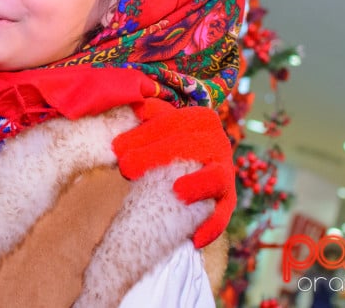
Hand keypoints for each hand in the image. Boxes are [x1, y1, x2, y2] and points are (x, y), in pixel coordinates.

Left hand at [112, 98, 235, 247]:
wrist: (181, 168)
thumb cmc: (161, 143)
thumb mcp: (153, 125)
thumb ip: (147, 113)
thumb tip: (137, 106)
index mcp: (203, 120)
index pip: (177, 121)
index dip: (146, 133)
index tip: (118, 148)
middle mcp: (218, 143)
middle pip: (193, 146)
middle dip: (158, 155)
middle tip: (125, 167)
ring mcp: (225, 172)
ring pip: (216, 177)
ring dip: (198, 184)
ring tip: (178, 192)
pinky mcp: (226, 200)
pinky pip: (222, 214)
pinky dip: (211, 226)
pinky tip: (195, 238)